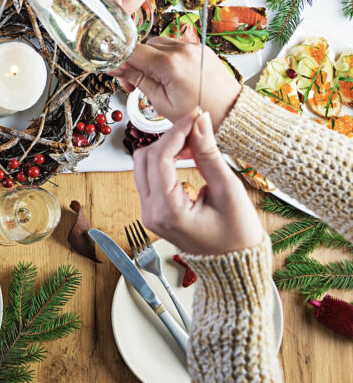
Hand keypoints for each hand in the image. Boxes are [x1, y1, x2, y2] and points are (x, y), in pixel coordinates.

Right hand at [110, 38, 241, 128]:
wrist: (231, 114)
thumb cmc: (198, 113)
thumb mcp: (160, 102)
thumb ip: (137, 80)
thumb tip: (117, 67)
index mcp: (170, 64)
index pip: (133, 51)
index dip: (120, 60)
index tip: (114, 70)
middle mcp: (183, 50)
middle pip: (145, 45)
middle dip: (136, 61)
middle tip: (135, 84)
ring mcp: (194, 47)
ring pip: (159, 44)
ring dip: (151, 58)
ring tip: (155, 80)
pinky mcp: (201, 49)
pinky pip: (175, 46)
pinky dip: (166, 57)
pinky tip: (169, 75)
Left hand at [133, 108, 263, 255]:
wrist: (235, 265)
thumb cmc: (238, 234)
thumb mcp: (228, 190)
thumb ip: (208, 154)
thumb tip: (200, 122)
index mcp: (167, 211)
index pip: (160, 159)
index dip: (176, 133)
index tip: (194, 117)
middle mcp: (150, 212)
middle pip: (145, 159)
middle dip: (169, 139)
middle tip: (196, 127)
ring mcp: (148, 212)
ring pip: (144, 166)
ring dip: (165, 149)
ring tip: (194, 143)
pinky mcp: (153, 210)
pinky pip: (150, 177)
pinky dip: (165, 162)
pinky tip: (187, 156)